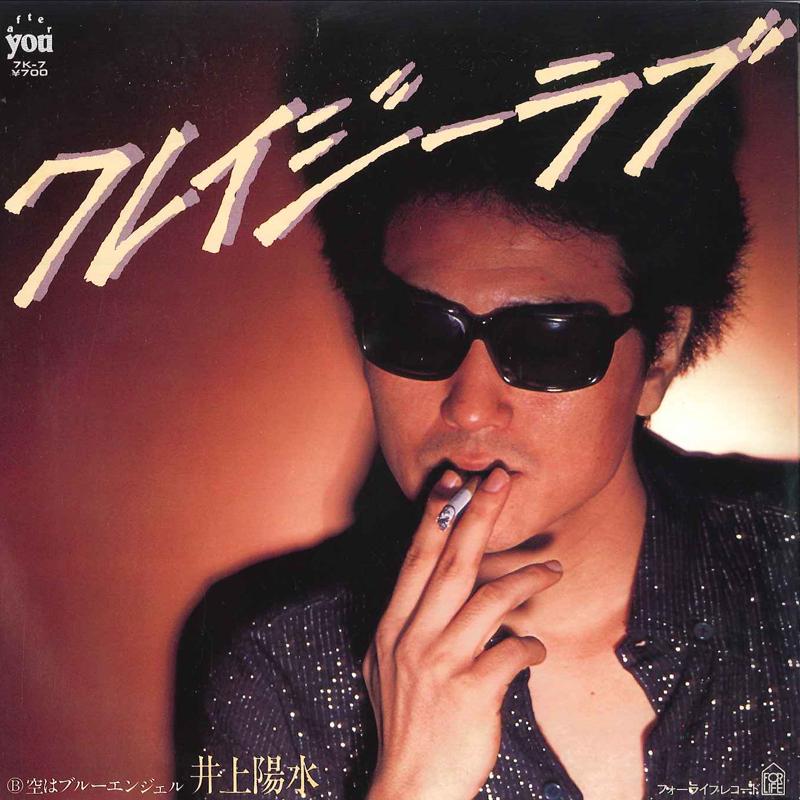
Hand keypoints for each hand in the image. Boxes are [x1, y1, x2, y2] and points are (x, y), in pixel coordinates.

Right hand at [362, 467, 562, 799]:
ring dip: (526, 577)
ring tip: (552, 568)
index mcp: (391, 628)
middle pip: (451, 563)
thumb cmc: (405, 727)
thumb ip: (403, 629)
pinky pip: (513, 651)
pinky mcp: (471, 692)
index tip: (456, 483)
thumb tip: (428, 597)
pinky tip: (535, 648)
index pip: (416, 560)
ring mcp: (440, 664)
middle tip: (500, 482)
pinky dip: (531, 644)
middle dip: (478, 516)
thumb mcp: (384, 670)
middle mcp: (411, 638)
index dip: (436, 517)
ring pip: (489, 599)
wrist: (411, 788)